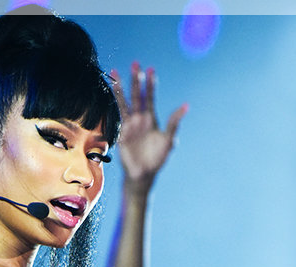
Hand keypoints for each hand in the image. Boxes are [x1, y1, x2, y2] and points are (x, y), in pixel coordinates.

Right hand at [111, 62, 187, 191]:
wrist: (143, 173)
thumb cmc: (157, 158)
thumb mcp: (168, 140)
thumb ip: (174, 123)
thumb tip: (186, 106)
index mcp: (152, 119)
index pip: (150, 97)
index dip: (150, 84)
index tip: (150, 69)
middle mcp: (140, 119)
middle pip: (136, 95)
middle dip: (135, 79)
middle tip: (135, 63)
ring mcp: (129, 124)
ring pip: (124, 101)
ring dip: (120, 87)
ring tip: (115, 72)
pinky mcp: (121, 131)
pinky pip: (116, 114)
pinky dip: (113, 103)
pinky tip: (109, 93)